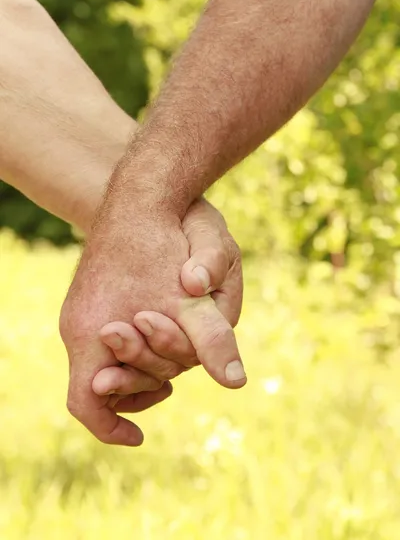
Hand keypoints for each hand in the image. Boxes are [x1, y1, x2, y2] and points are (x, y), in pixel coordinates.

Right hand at [60, 198, 244, 445]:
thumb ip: (210, 341)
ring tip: (174, 367)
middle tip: (172, 387)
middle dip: (142, 388)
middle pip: (103, 384)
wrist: (140, 196)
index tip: (140, 437)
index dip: (111, 427)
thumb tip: (235, 382)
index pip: (86, 403)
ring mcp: (82, 310)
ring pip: (108, 360)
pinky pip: (108, 339)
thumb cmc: (161, 245)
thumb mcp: (190, 298)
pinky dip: (137, 349)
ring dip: (143, 368)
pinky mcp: (93, 297)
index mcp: (91, 333)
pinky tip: (165, 339)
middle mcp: (78, 325)